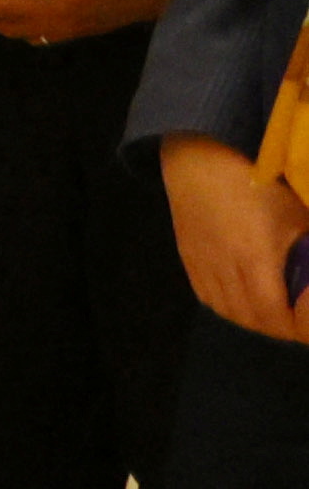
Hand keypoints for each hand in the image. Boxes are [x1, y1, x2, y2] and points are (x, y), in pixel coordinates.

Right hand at [162, 137, 308, 339]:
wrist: (200, 160)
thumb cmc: (258, 180)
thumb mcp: (298, 213)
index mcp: (255, 257)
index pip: (275, 313)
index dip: (296, 327)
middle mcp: (225, 269)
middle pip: (252, 319)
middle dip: (280, 328)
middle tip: (301, 322)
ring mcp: (204, 266)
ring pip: (229, 312)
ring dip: (256, 321)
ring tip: (276, 315)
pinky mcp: (190, 260)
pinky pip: (209, 298)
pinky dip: (231, 308)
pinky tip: (245, 301)